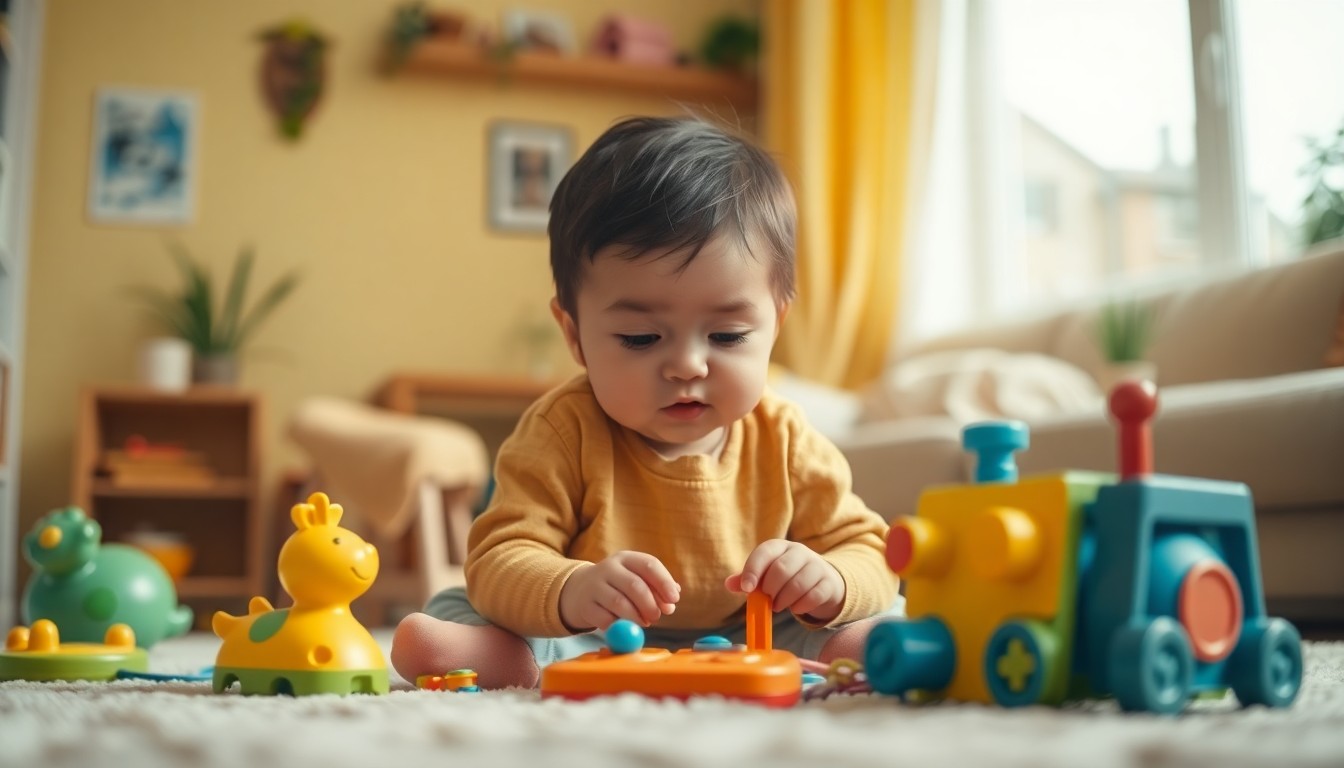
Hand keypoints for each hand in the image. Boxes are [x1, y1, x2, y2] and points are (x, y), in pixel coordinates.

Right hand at [559, 551, 679, 630]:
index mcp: (626, 558)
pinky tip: (624, 626)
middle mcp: (609, 568)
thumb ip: (656, 588)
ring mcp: (594, 586)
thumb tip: (672, 599)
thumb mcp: (635, 579)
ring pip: (620, 603)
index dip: (664, 582)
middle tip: (657, 616)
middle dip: (650, 604)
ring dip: (637, 617)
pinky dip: (619, 626)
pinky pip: (606, 619)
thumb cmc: (617, 586)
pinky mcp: (585, 605)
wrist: (579, 590)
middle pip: (635, 585)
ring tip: (644, 622)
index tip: (674, 599)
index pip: (649, 565)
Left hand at [724, 539, 844, 622]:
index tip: (747, 588)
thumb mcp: (766, 575)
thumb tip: (729, 584)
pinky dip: (801, 606)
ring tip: (778, 605)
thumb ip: (747, 579)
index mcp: (779, 547)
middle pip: (781, 570)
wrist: (822, 580)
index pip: (764, 552)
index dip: (753, 570)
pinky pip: (814, 596)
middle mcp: (799, 551)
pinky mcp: (829, 582)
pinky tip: (795, 607)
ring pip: (798, 584)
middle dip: (771, 590)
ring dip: (784, 600)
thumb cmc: (786, 578)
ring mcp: (817, 565)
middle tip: (768, 600)